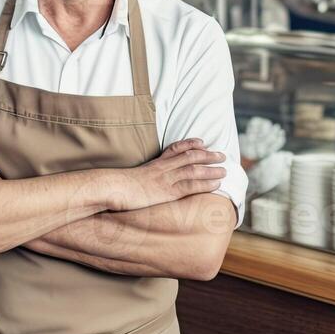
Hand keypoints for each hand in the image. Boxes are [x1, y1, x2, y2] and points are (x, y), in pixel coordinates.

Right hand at [109, 138, 225, 212]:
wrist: (110, 188)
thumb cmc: (114, 186)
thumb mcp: (126, 178)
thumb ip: (136, 179)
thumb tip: (137, 184)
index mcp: (153, 164)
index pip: (174, 149)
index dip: (189, 144)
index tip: (201, 142)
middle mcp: (162, 168)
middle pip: (189, 157)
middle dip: (207, 155)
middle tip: (221, 154)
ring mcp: (165, 179)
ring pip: (193, 170)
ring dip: (211, 169)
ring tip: (224, 169)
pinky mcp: (167, 192)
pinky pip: (190, 185)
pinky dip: (205, 183)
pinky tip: (215, 183)